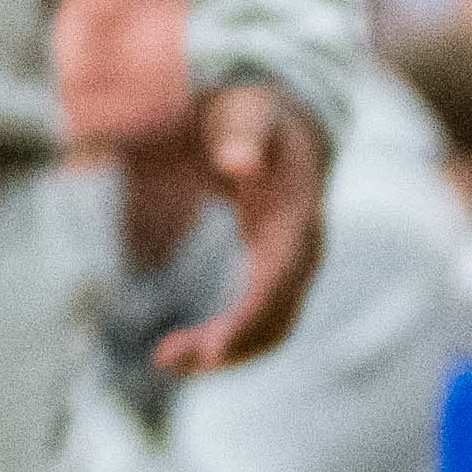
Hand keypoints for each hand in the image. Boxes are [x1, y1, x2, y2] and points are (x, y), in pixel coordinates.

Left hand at [150, 82, 324, 373]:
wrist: (285, 122)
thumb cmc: (254, 115)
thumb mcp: (246, 111)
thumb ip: (240, 131)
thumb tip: (239, 163)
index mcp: (297, 212)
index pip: (280, 278)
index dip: (250, 317)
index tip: (214, 350)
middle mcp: (305, 249)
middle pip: (277, 316)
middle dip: (229, 345)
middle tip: (166, 360)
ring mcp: (295, 266)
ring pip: (271, 327)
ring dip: (224, 351)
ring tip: (167, 360)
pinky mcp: (277, 274)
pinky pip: (261, 319)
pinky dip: (228, 340)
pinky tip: (186, 349)